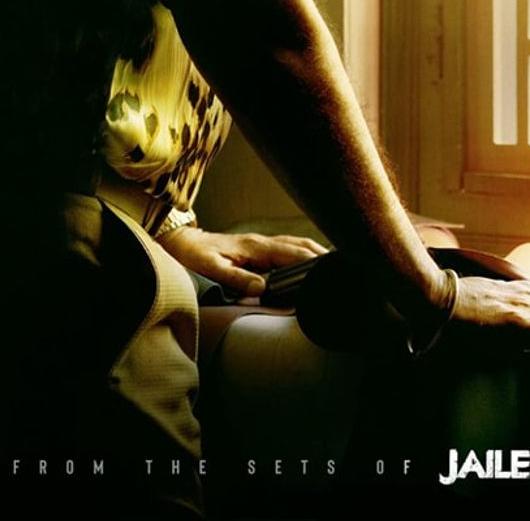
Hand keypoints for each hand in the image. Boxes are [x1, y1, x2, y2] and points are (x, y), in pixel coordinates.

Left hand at [157, 227, 326, 294]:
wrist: (183, 241)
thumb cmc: (196, 255)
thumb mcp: (213, 268)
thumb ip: (237, 278)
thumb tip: (262, 289)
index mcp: (256, 247)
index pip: (293, 253)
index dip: (314, 262)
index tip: (332, 269)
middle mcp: (263, 242)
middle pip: (301, 245)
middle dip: (323, 253)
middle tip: (346, 266)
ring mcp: (262, 243)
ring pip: (297, 244)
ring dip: (316, 252)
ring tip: (337, 264)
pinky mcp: (259, 247)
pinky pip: (288, 247)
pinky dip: (304, 252)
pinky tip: (312, 260)